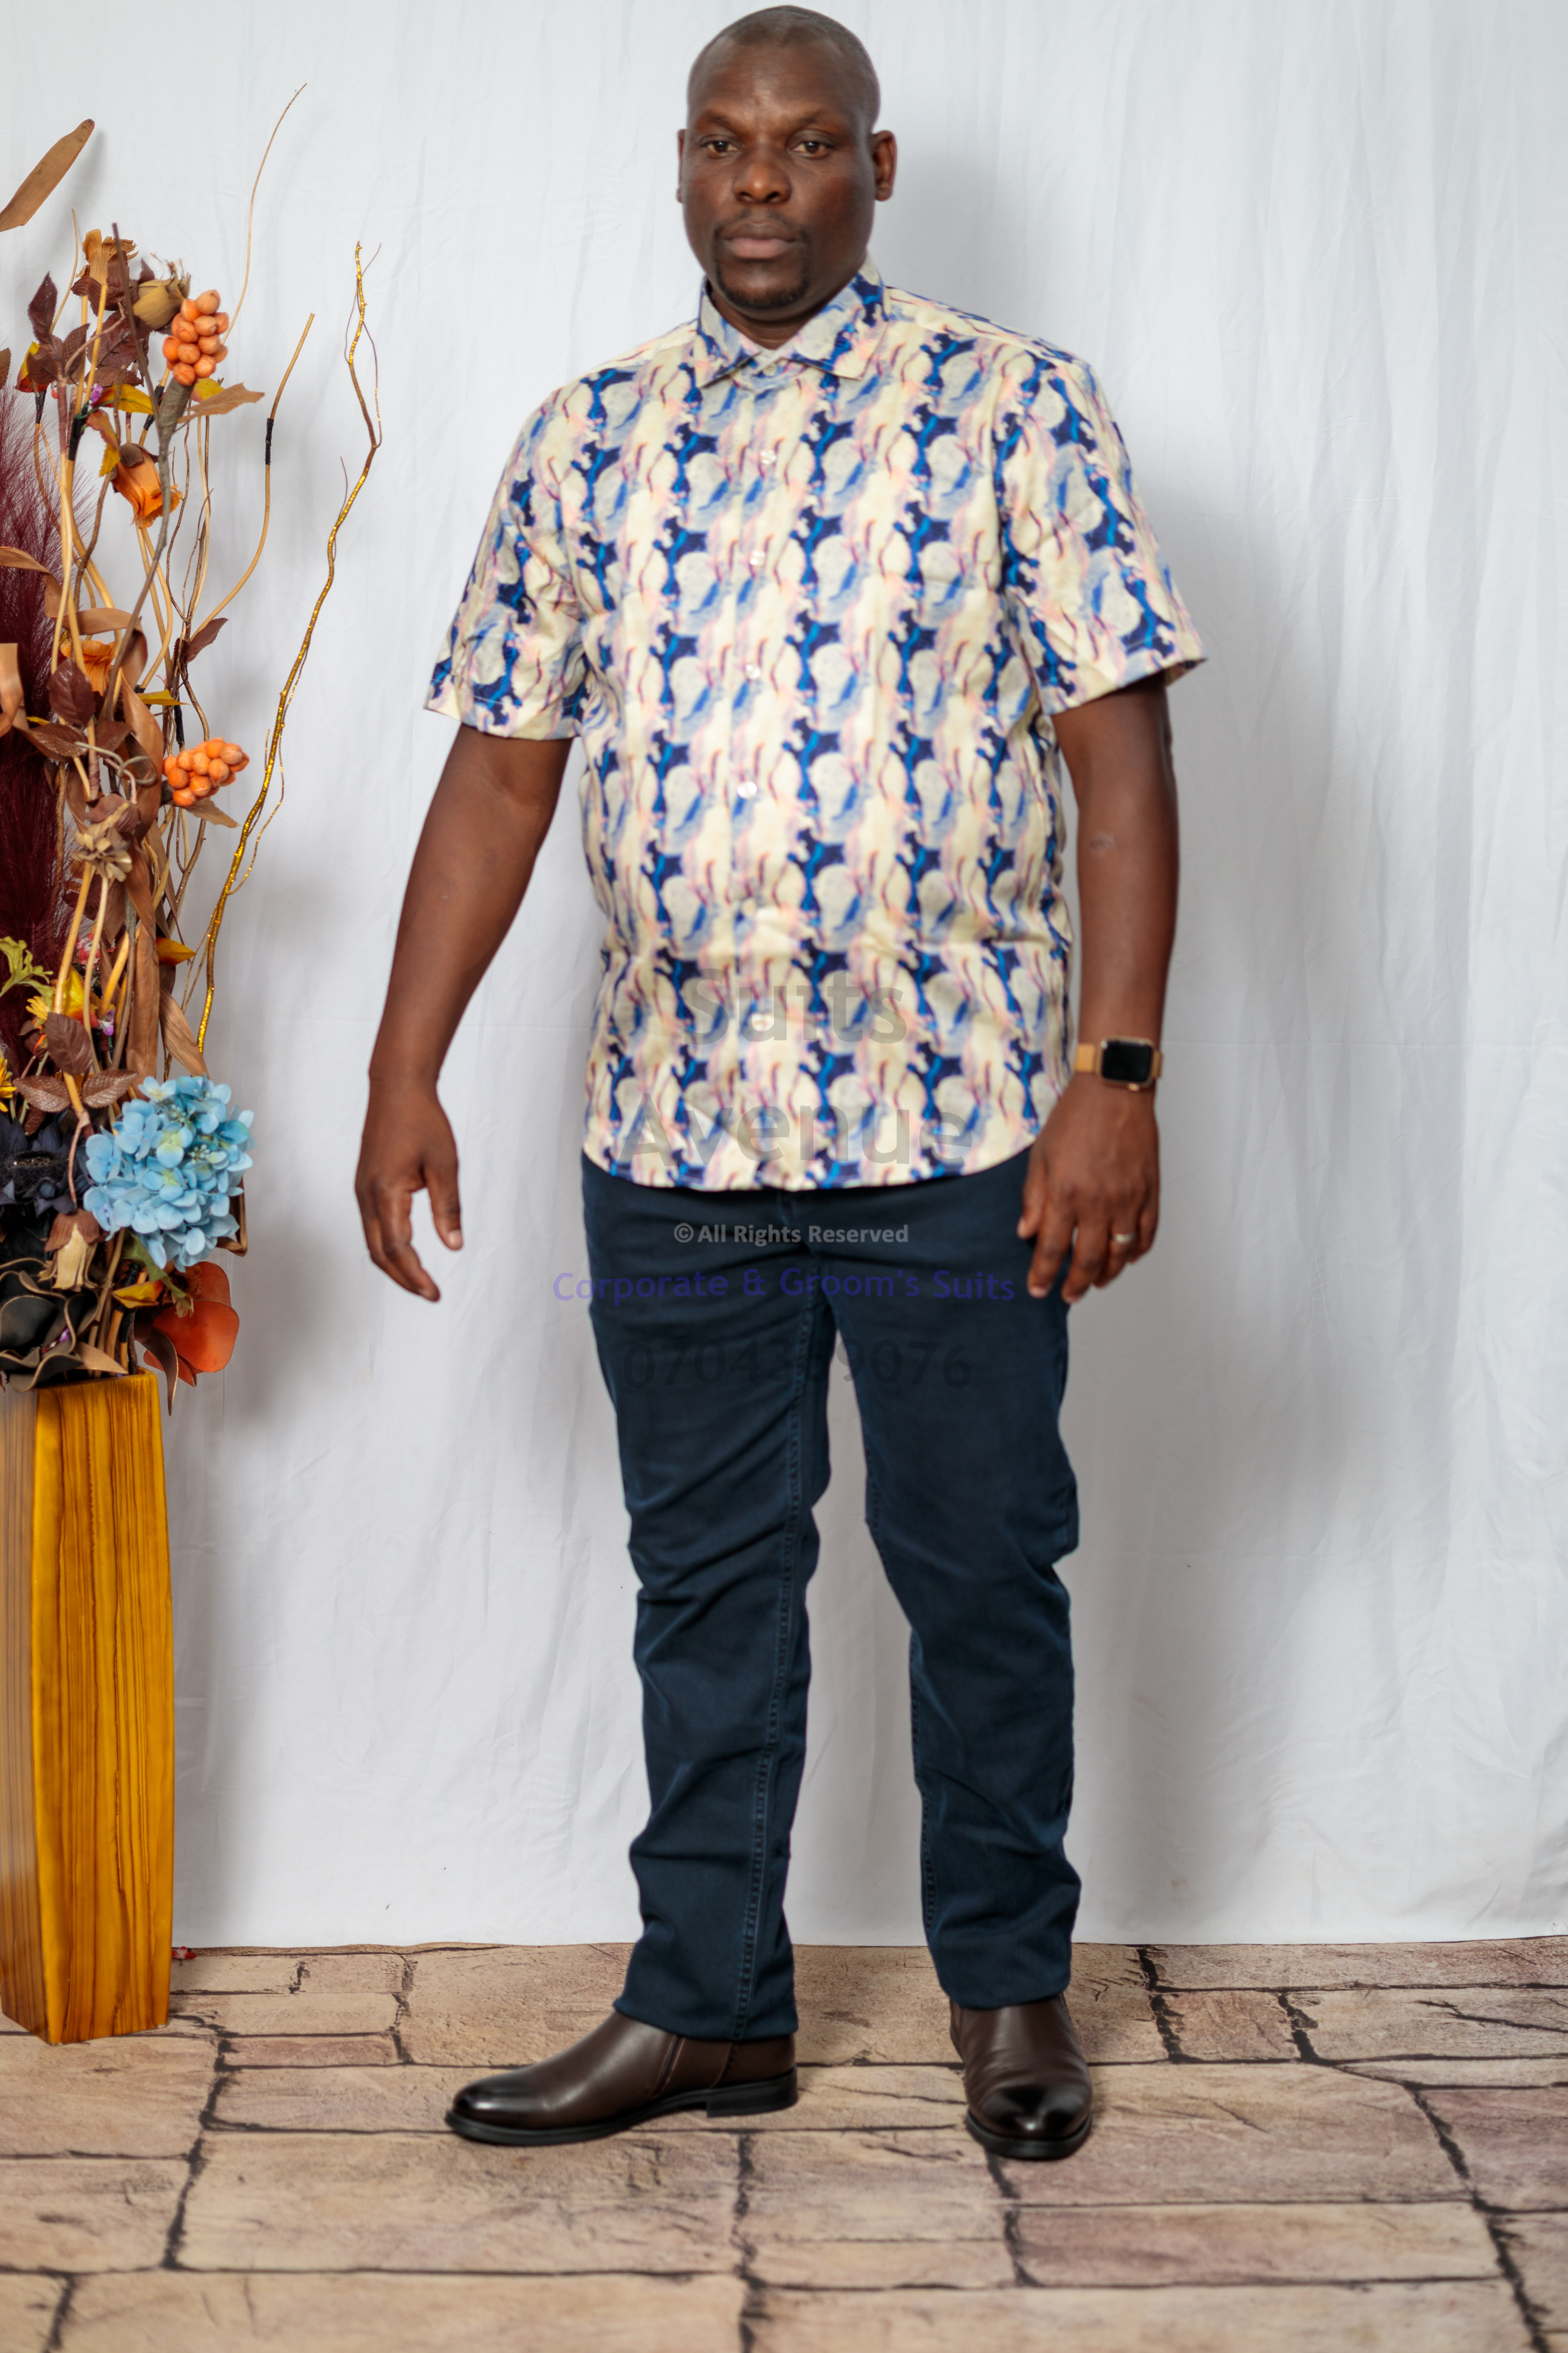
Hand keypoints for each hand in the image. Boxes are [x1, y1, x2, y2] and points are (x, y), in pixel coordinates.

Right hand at [355, 1078, 462, 1300]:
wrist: (397, 1089)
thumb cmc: (422, 1121)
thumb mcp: (444, 1165)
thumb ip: (448, 1207)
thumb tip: (454, 1246)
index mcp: (385, 1192)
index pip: (398, 1248)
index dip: (415, 1275)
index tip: (434, 1293)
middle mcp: (366, 1195)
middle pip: (379, 1253)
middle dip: (403, 1278)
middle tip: (429, 1294)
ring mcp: (362, 1191)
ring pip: (372, 1242)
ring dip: (394, 1265)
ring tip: (419, 1280)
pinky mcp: (364, 1185)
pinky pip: (372, 1226)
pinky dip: (387, 1246)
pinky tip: (406, 1252)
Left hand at [1018, 1078, 1159, 1303]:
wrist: (1115, 1089)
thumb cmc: (1075, 1118)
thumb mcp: (1041, 1156)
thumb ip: (1034, 1198)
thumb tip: (1026, 1233)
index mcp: (1066, 1194)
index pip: (1053, 1249)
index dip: (1044, 1275)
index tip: (1038, 1290)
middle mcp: (1099, 1203)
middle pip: (1089, 1260)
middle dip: (1076, 1284)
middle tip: (1069, 1296)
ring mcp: (1129, 1200)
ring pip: (1121, 1254)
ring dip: (1108, 1275)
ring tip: (1097, 1283)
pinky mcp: (1150, 1192)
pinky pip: (1147, 1234)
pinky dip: (1138, 1252)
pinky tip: (1128, 1259)